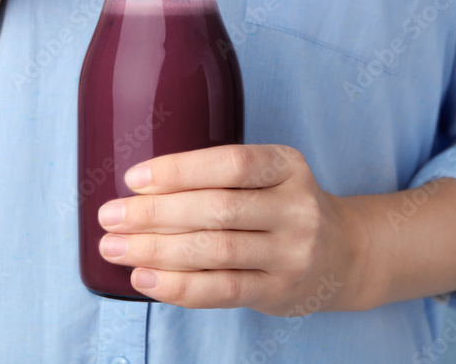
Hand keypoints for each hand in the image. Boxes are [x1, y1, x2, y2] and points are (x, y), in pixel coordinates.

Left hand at [97, 144, 376, 315]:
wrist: (345, 254)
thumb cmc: (283, 207)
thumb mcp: (268, 177)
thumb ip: (218, 178)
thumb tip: (139, 189)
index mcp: (287, 165)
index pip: (230, 164)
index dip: (179, 170)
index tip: (133, 178)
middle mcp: (296, 208)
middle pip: (216, 210)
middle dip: (154, 214)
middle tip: (109, 216)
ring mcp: (292, 253)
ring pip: (214, 252)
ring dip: (155, 251)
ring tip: (115, 248)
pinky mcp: (280, 291)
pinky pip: (222, 290)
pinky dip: (177, 287)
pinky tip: (144, 279)